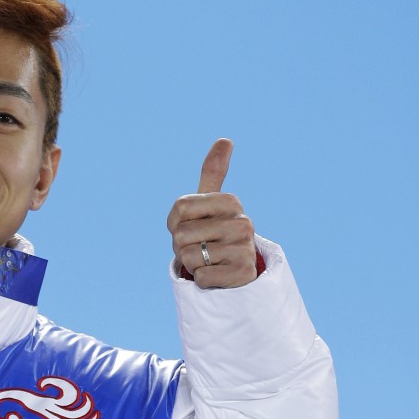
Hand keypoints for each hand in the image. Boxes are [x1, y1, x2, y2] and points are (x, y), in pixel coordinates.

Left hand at [166, 139, 256, 288]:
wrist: (235, 270)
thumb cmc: (214, 231)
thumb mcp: (211, 202)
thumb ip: (214, 172)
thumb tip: (226, 139)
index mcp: (230, 201)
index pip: (180, 206)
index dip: (174, 222)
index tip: (188, 225)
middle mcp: (242, 222)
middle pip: (181, 234)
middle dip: (181, 245)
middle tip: (200, 246)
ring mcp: (244, 248)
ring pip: (188, 257)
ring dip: (191, 263)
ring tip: (209, 260)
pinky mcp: (242, 273)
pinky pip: (201, 276)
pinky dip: (202, 279)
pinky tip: (217, 274)